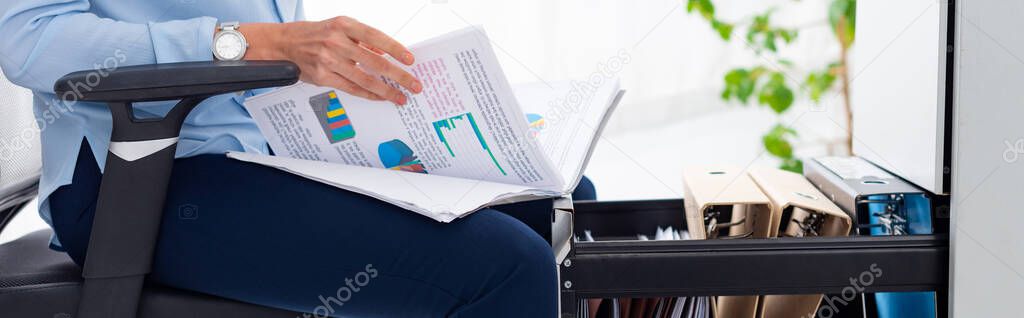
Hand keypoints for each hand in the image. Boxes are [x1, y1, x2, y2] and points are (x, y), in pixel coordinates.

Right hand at [241, 17, 421, 104]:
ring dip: (386, 90)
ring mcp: (328, 60)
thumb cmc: (314, 34)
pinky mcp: (322, 77)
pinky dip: (369, 94)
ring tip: (400, 97)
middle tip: (414, 84)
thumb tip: (385, 54)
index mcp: (343, 25)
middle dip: (398, 75)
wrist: (282, 43)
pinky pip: (351, 88)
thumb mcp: (339, 27)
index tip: (410, 60)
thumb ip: (361, 39)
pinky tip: (381, 97)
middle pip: (374, 62)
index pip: (376, 37)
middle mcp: (336, 42)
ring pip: (365, 79)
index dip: (395, 49)